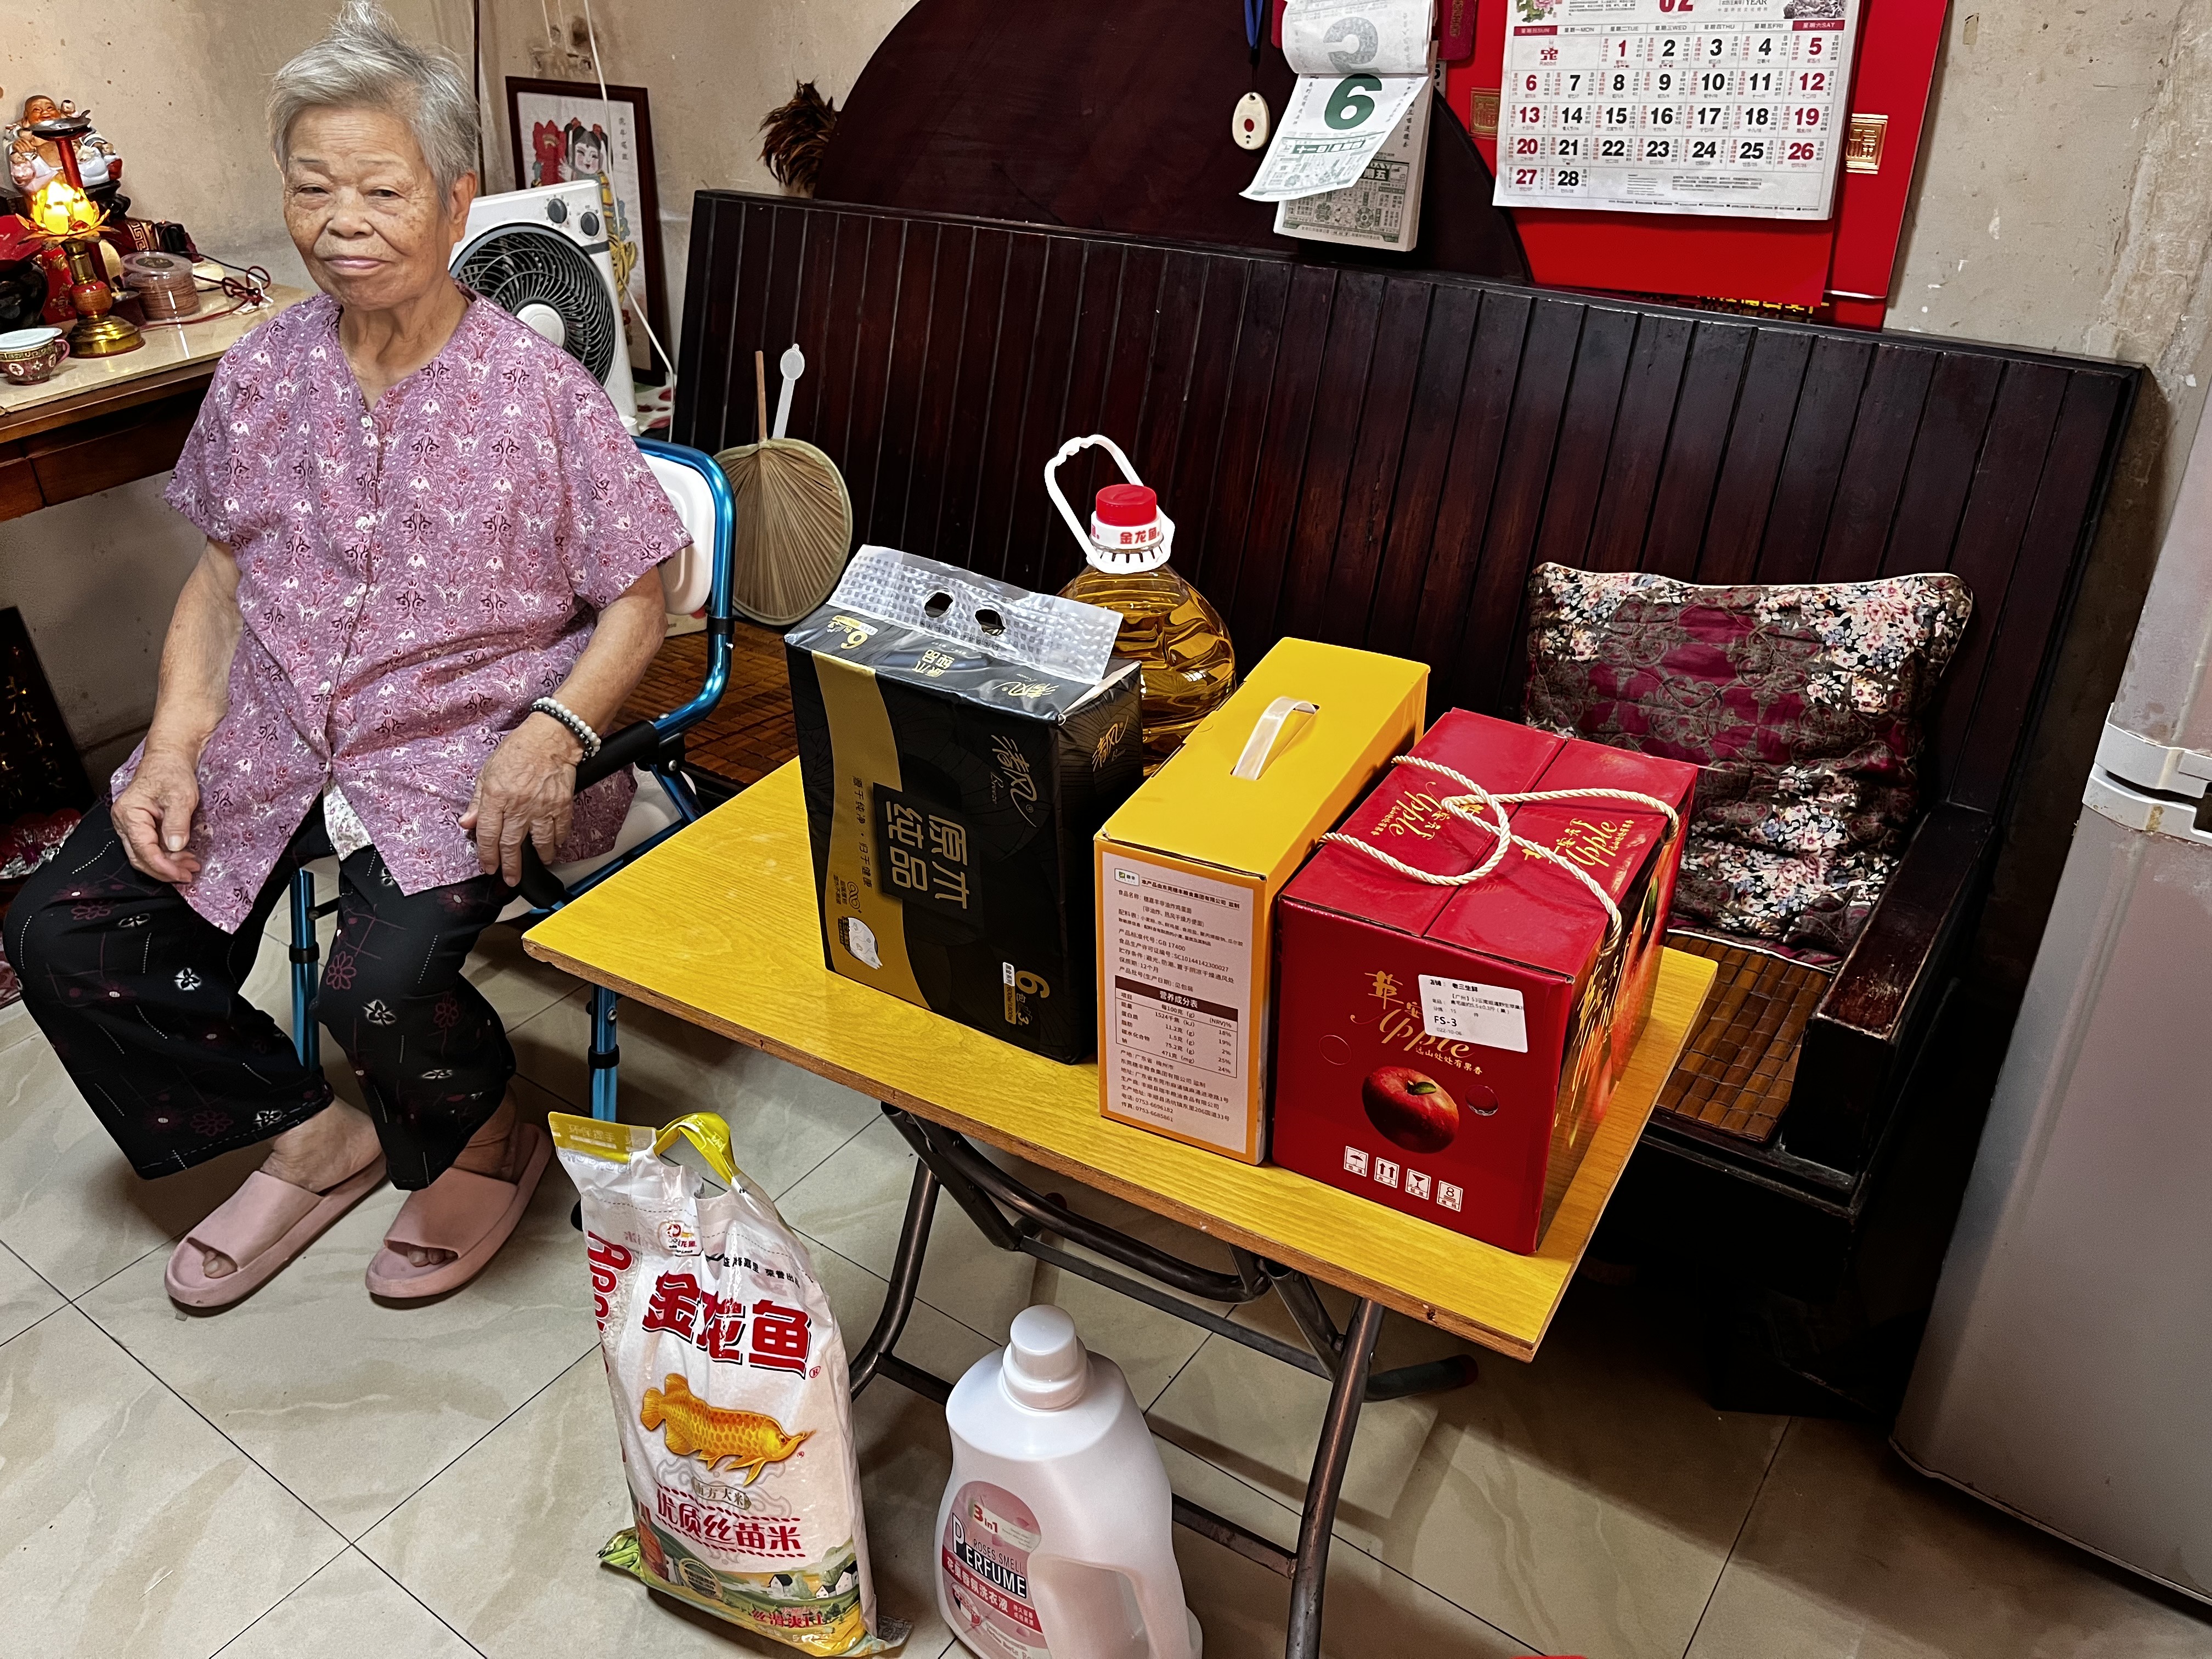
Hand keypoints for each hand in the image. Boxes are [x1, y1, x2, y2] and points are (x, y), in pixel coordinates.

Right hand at [113, 748, 202, 883]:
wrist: (169, 758)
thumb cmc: (171, 772)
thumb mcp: (180, 796)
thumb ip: (177, 822)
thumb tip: (175, 846)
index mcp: (129, 814)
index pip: (143, 850)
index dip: (162, 866)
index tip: (181, 874)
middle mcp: (123, 822)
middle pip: (140, 857)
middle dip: (164, 870)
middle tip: (188, 874)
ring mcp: (130, 825)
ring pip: (144, 855)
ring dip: (167, 865)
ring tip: (190, 867)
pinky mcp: (140, 826)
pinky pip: (149, 847)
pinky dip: (166, 856)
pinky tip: (182, 857)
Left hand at [462, 712, 581, 885]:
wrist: (551, 737)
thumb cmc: (520, 749)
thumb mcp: (488, 771)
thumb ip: (478, 801)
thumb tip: (468, 823)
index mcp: (497, 796)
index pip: (488, 834)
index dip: (487, 855)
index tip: (488, 866)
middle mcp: (519, 804)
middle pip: (511, 844)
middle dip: (510, 866)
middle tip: (510, 879)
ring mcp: (542, 806)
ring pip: (539, 842)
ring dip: (538, 857)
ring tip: (537, 864)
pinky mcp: (562, 804)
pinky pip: (559, 830)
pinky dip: (557, 841)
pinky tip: (554, 846)